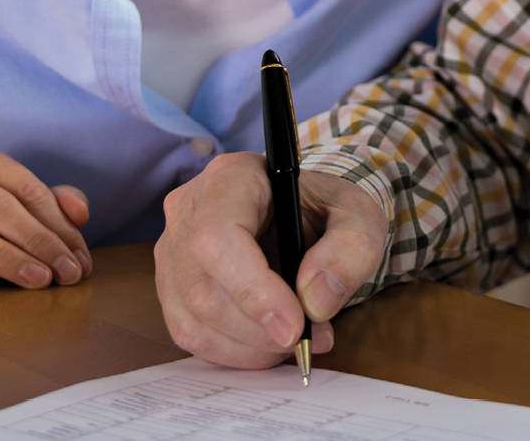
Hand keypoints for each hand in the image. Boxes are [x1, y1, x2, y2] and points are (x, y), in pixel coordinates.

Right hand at [154, 153, 386, 367]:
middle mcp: (189, 209)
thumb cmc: (327, 210)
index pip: (218, 238)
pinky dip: (233, 352)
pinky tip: (268, 344)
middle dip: (259, 329)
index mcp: (231, 177)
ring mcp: (172, 249)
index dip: (252, 291)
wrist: (308, 213)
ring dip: (248, 347)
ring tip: (296, 340)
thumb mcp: (358, 216)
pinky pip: (189, 333)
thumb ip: (349, 251)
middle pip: (202, 288)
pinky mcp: (171, 285)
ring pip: (191, 318)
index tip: (294, 326)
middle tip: (310, 338)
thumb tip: (315, 301)